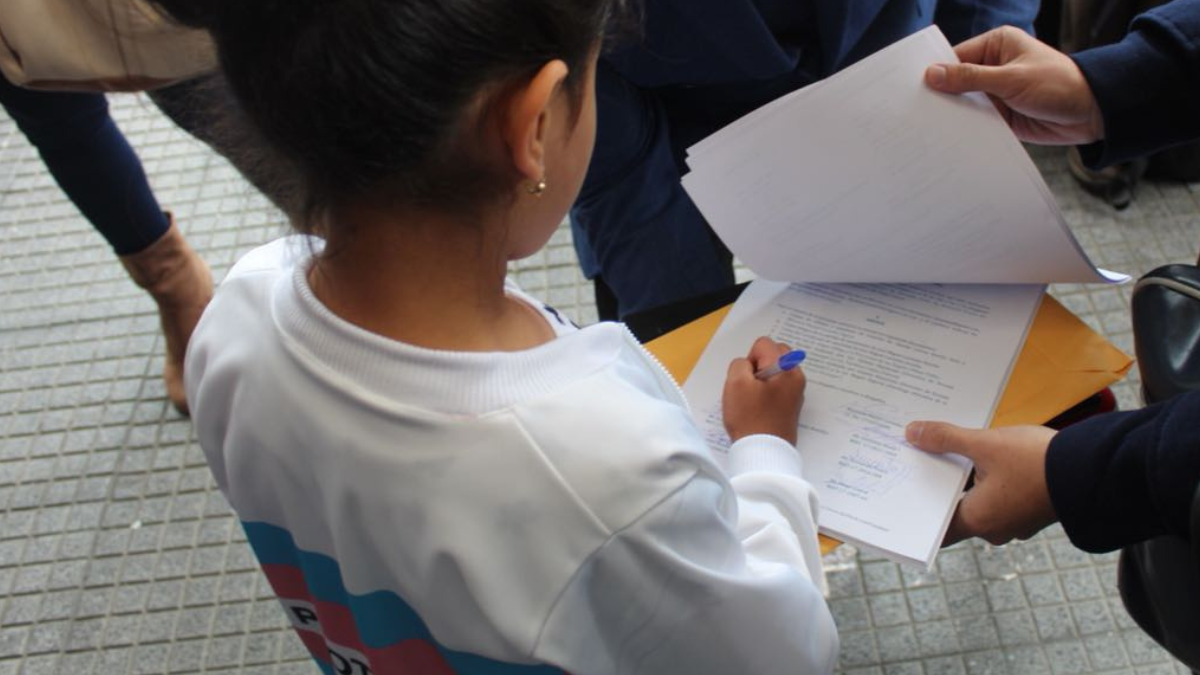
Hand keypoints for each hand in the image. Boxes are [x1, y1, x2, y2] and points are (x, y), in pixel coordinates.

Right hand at [722, 337, 805, 444]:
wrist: (764, 451)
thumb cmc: (750, 418)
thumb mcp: (735, 383)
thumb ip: (740, 363)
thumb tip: (748, 365)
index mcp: (787, 368)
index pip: (763, 344)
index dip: (749, 359)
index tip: (747, 380)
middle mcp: (796, 376)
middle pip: (773, 353)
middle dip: (758, 366)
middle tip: (749, 388)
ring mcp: (796, 391)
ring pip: (775, 370)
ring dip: (761, 379)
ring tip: (753, 400)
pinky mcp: (792, 404)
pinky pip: (777, 386)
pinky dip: (767, 391)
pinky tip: (759, 408)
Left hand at [905, 420, 1058, 546]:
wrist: (1094, 468)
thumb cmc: (1036, 462)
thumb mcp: (985, 444)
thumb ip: (946, 439)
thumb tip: (911, 433)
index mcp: (979, 522)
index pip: (937, 529)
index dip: (918, 513)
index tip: (902, 495)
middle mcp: (995, 529)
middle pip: (956, 511)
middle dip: (939, 487)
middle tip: (917, 463)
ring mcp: (1016, 520)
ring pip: (979, 501)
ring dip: (964, 481)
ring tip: (943, 453)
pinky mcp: (1032, 507)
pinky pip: (999, 496)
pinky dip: (986, 480)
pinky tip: (979, 456)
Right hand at [924, 26, 1104, 145]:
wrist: (1090, 114)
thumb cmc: (1058, 85)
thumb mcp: (1011, 79)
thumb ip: (970, 78)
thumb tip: (933, 74)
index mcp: (996, 45)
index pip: (956, 57)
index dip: (935, 72)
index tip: (912, 87)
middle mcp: (993, 66)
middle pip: (956, 81)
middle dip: (941, 95)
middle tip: (914, 110)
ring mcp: (995, 92)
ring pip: (964, 103)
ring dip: (952, 114)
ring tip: (926, 127)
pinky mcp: (999, 115)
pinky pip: (975, 121)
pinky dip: (964, 128)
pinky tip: (947, 137)